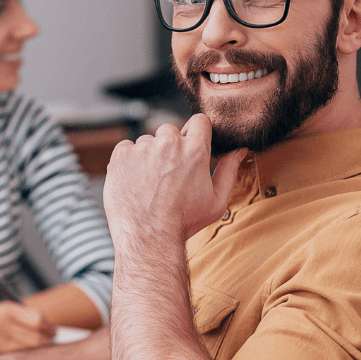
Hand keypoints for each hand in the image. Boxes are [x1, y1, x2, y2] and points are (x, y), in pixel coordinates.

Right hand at [0, 301, 56, 353]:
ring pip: (27, 351)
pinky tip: (23, 357)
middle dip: (47, 342)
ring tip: (38, 351)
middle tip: (50, 343)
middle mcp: (0, 324)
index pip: (39, 320)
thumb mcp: (2, 309)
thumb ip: (24, 316)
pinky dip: (22, 358)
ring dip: (37, 352)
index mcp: (7, 309)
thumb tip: (48, 328)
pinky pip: (13, 359)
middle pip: (36, 338)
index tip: (54, 331)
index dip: (50, 328)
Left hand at [104, 114, 246, 241]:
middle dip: (170, 146)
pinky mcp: (121, 156)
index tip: (191, 145)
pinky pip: (126, 149)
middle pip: (170, 131)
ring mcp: (143, 148)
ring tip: (150, 183)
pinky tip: (135, 182)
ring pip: (147, 141)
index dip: (196, 132)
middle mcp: (168, 143)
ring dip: (149, 155)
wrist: (148, 238)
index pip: (199, 120)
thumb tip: (239, 151)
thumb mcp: (216, 201)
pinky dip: (129, 161)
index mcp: (195, 150)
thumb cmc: (184, 222)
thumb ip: (229, 171)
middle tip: (168, 173)